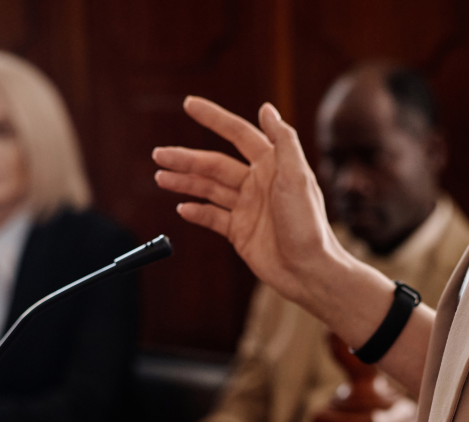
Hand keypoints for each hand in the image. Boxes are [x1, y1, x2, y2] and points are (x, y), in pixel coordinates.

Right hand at [152, 97, 345, 310]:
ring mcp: (247, 208)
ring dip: (185, 182)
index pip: (238, 134)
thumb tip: (267, 109)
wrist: (308, 271)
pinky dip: (196, 212)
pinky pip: (212, 217)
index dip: (214, 118)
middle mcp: (258, 184)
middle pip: (215, 164)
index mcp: (272, 165)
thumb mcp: (298, 177)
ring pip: (209, 189)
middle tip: (159, 154)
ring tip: (161, 177)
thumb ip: (283, 141)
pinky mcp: (240, 232)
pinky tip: (182, 207)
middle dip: (186, 158)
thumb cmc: (308, 225)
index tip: (189, 104)